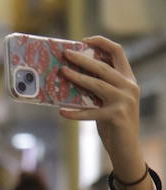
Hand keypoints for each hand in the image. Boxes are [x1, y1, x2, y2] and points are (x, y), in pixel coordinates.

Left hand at [59, 37, 142, 174]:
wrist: (127, 148)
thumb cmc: (113, 123)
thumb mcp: (109, 101)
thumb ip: (99, 88)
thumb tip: (71, 74)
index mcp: (128, 79)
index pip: (118, 52)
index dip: (101, 43)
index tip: (84, 41)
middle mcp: (129, 87)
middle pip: (103, 67)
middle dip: (82, 59)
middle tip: (65, 54)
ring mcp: (124, 101)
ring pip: (97, 85)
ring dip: (77, 78)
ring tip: (61, 72)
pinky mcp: (116, 116)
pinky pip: (90, 112)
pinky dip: (74, 113)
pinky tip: (61, 111)